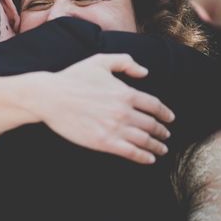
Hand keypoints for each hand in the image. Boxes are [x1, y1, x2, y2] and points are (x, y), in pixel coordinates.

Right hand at [25, 54, 174, 163]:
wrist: (51, 97)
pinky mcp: (104, 142)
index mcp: (125, 93)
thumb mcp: (100, 61)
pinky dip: (143, 156)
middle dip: (162, 132)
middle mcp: (124, 112)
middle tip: (166, 136)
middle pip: (152, 124)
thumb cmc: (73, 78)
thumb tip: (145, 72)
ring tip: (161, 150)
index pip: (154, 105)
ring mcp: (114, 128)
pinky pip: (131, 152)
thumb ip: (125, 62)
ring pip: (144, 140)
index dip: (165, 113)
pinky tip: (149, 159)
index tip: (170, 119)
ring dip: (156, 146)